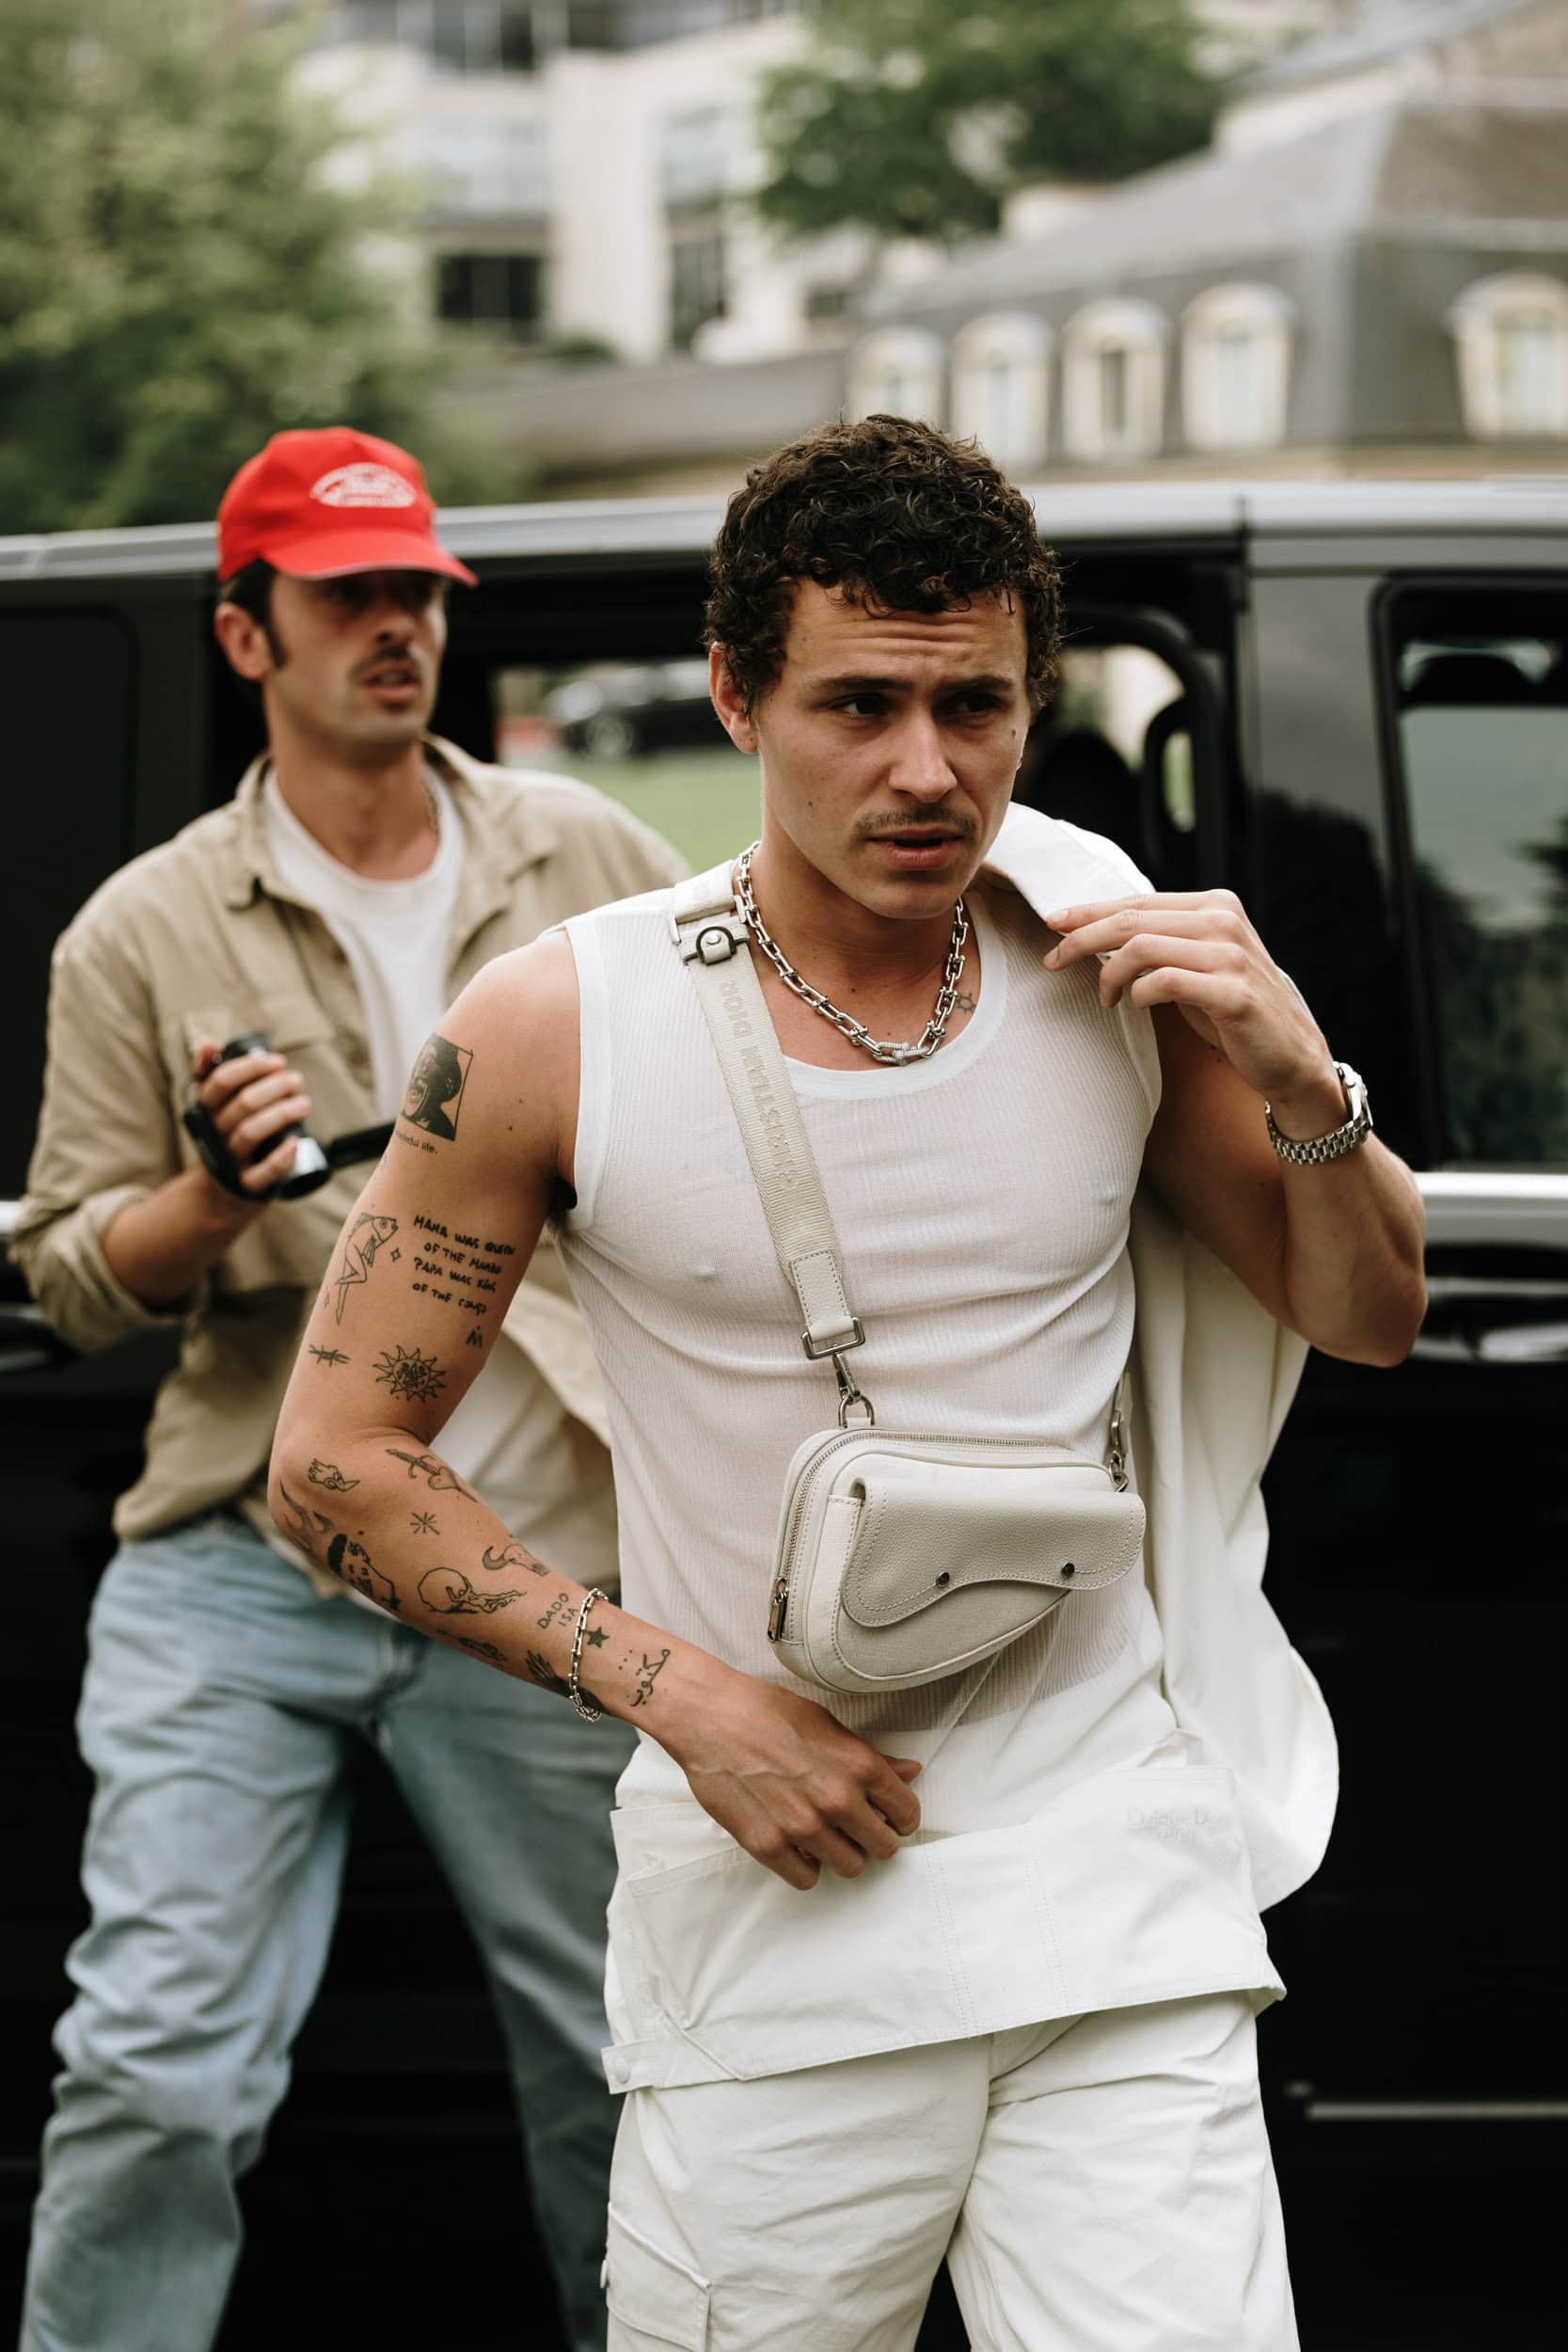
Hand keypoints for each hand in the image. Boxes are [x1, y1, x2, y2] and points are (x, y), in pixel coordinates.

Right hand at [189, 1039, 312, 1203]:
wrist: (221, 1191)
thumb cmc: (227, 1136)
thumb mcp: (215, 1107)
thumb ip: (212, 1073)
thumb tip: (210, 1043)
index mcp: (206, 1110)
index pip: (220, 1082)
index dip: (250, 1068)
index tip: (278, 1062)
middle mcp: (214, 1134)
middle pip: (242, 1104)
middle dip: (275, 1087)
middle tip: (297, 1080)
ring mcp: (230, 1161)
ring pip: (251, 1133)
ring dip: (281, 1114)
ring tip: (305, 1103)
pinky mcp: (246, 1185)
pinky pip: (261, 1174)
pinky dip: (279, 1158)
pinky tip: (295, 1143)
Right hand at [663, 1663, 922, 1891]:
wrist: (710, 1717)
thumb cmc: (768, 1712)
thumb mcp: (829, 1725)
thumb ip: (872, 1758)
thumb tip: (910, 1772)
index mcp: (859, 1766)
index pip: (906, 1813)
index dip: (900, 1817)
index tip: (889, 1817)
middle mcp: (837, 1800)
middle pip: (883, 1848)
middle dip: (874, 1839)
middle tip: (856, 1828)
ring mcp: (802, 1827)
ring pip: (849, 1868)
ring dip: (842, 1854)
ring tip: (825, 1835)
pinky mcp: (768, 1846)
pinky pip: (807, 1879)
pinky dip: (806, 1867)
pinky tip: (797, 1845)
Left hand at [1043, 889, 1342, 1123]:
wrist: (1291, 1056)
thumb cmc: (1234, 1011)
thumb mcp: (1198, 965)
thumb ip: (1163, 943)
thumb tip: (1098, 932)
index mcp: (1216, 906)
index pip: (1139, 901)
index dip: (1091, 911)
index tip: (1054, 923)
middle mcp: (1224, 922)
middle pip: (1132, 919)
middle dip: (1083, 938)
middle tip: (1054, 959)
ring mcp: (1231, 955)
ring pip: (1141, 947)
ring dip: (1109, 974)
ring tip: (1105, 998)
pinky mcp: (1233, 993)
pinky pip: (1165, 982)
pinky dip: (1139, 993)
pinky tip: (1135, 1004)